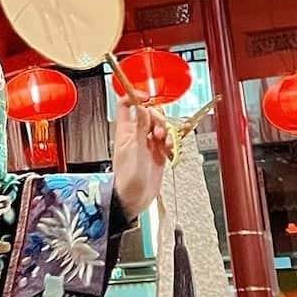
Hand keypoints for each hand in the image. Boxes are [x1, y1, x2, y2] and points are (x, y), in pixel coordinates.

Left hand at [111, 102, 173, 220]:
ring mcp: (147, 145)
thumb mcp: (136, 149)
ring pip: (160, 128)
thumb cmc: (128, 178)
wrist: (134, 199)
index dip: (134, 97)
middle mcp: (136, 135)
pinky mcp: (157, 155)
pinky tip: (170, 150)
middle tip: (160, 131)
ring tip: (166, 143)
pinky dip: (171, 143)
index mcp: (125, 131)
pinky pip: (167, 142)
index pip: (125, 105)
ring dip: (167, 132)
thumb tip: (141, 107)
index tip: (146, 96)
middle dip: (158, 119)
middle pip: (148, 115)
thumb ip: (140, 128)